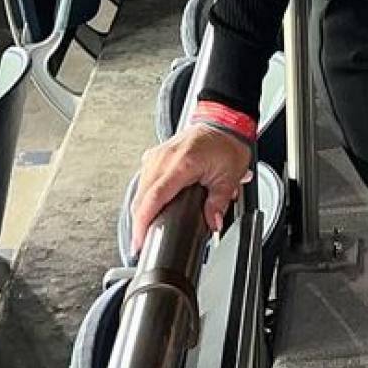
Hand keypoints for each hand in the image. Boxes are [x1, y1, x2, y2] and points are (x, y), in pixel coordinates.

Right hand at [126, 121, 254, 252]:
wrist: (222, 123)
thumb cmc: (226, 144)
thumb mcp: (229, 177)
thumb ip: (219, 203)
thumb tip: (213, 223)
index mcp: (182, 163)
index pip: (155, 196)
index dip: (143, 221)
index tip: (139, 239)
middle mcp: (164, 158)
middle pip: (141, 196)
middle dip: (138, 222)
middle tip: (142, 243)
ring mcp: (157, 155)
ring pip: (139, 189)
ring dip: (140, 210)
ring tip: (145, 230)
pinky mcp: (155, 156)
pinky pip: (143, 180)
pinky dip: (143, 197)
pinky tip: (149, 209)